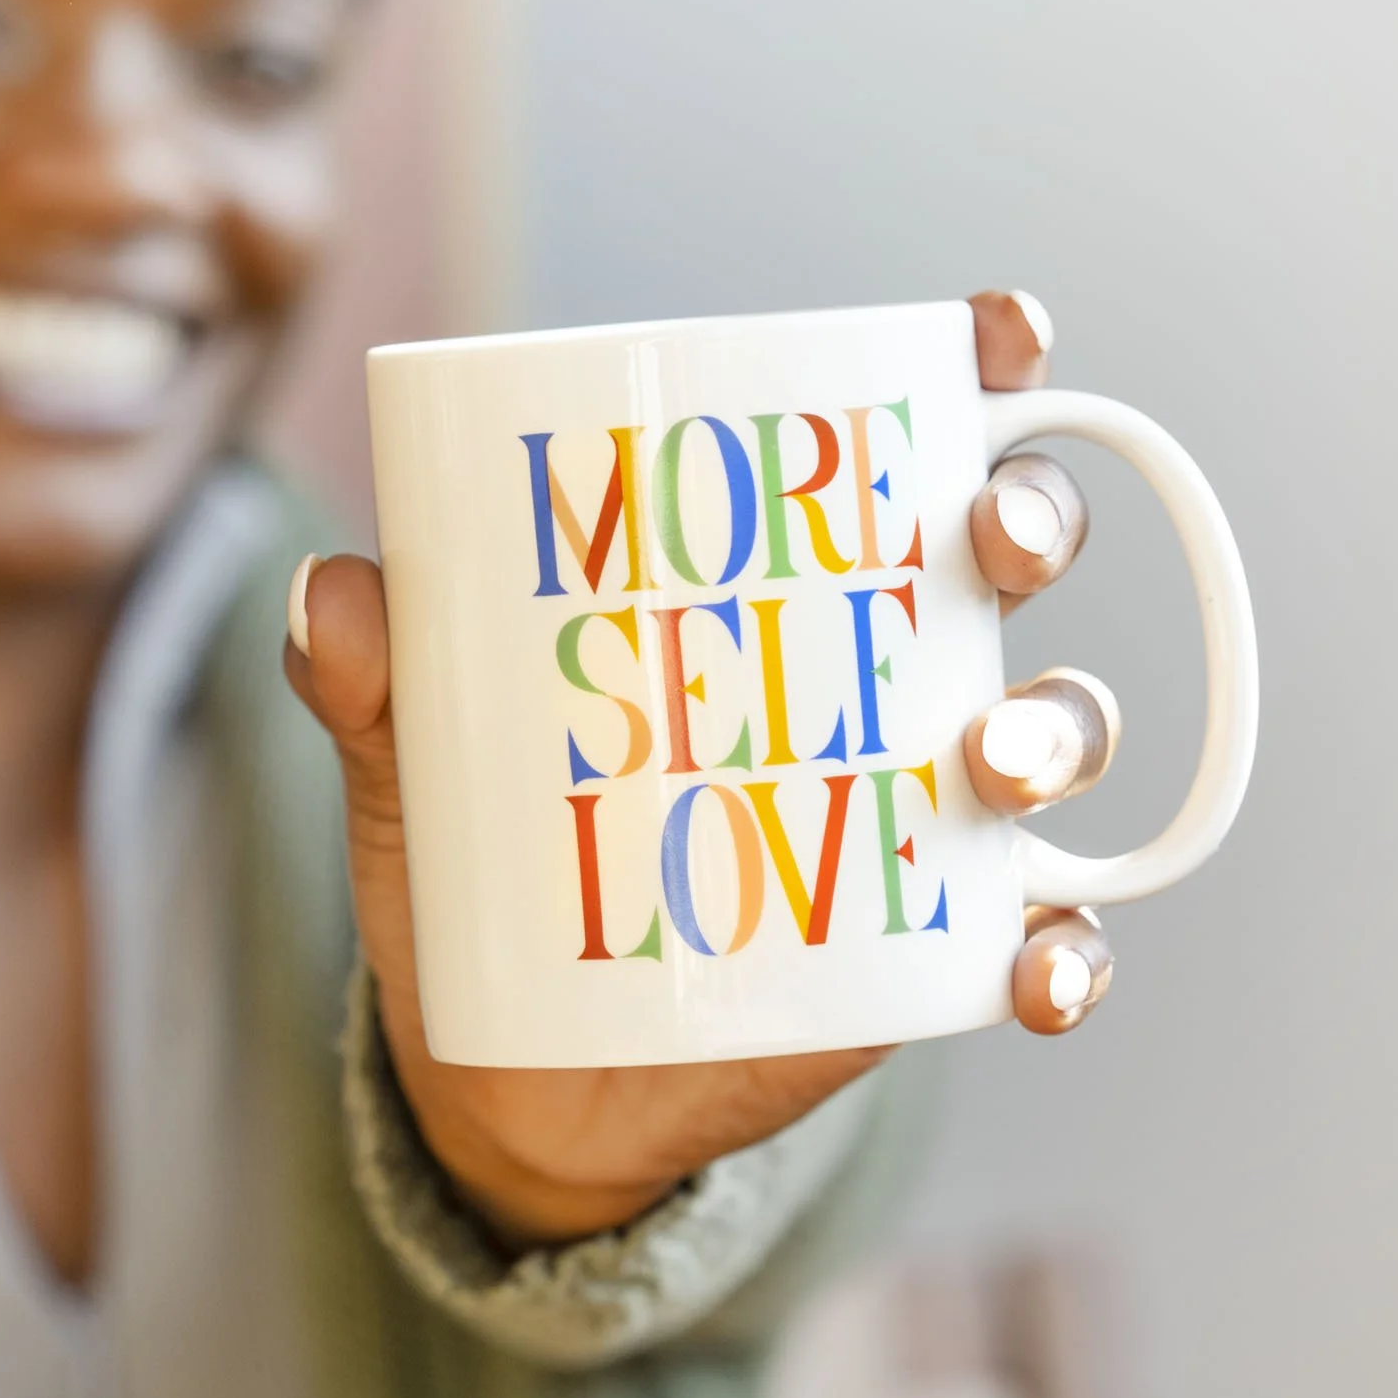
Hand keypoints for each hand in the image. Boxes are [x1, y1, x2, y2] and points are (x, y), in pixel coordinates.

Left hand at [283, 289, 1119, 1250]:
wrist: (520, 1062)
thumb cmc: (484, 857)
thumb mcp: (417, 760)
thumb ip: (374, 676)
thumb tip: (329, 593)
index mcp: (774, 579)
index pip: (896, 442)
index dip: (975, 371)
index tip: (998, 335)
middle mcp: (879, 668)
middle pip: (1003, 555)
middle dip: (1029, 516)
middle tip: (990, 536)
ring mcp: (923, 811)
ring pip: (1050, 730)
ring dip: (1052, 731)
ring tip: (986, 765)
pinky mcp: (933, 950)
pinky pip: (1044, 938)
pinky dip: (1068, 953)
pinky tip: (1038, 969)